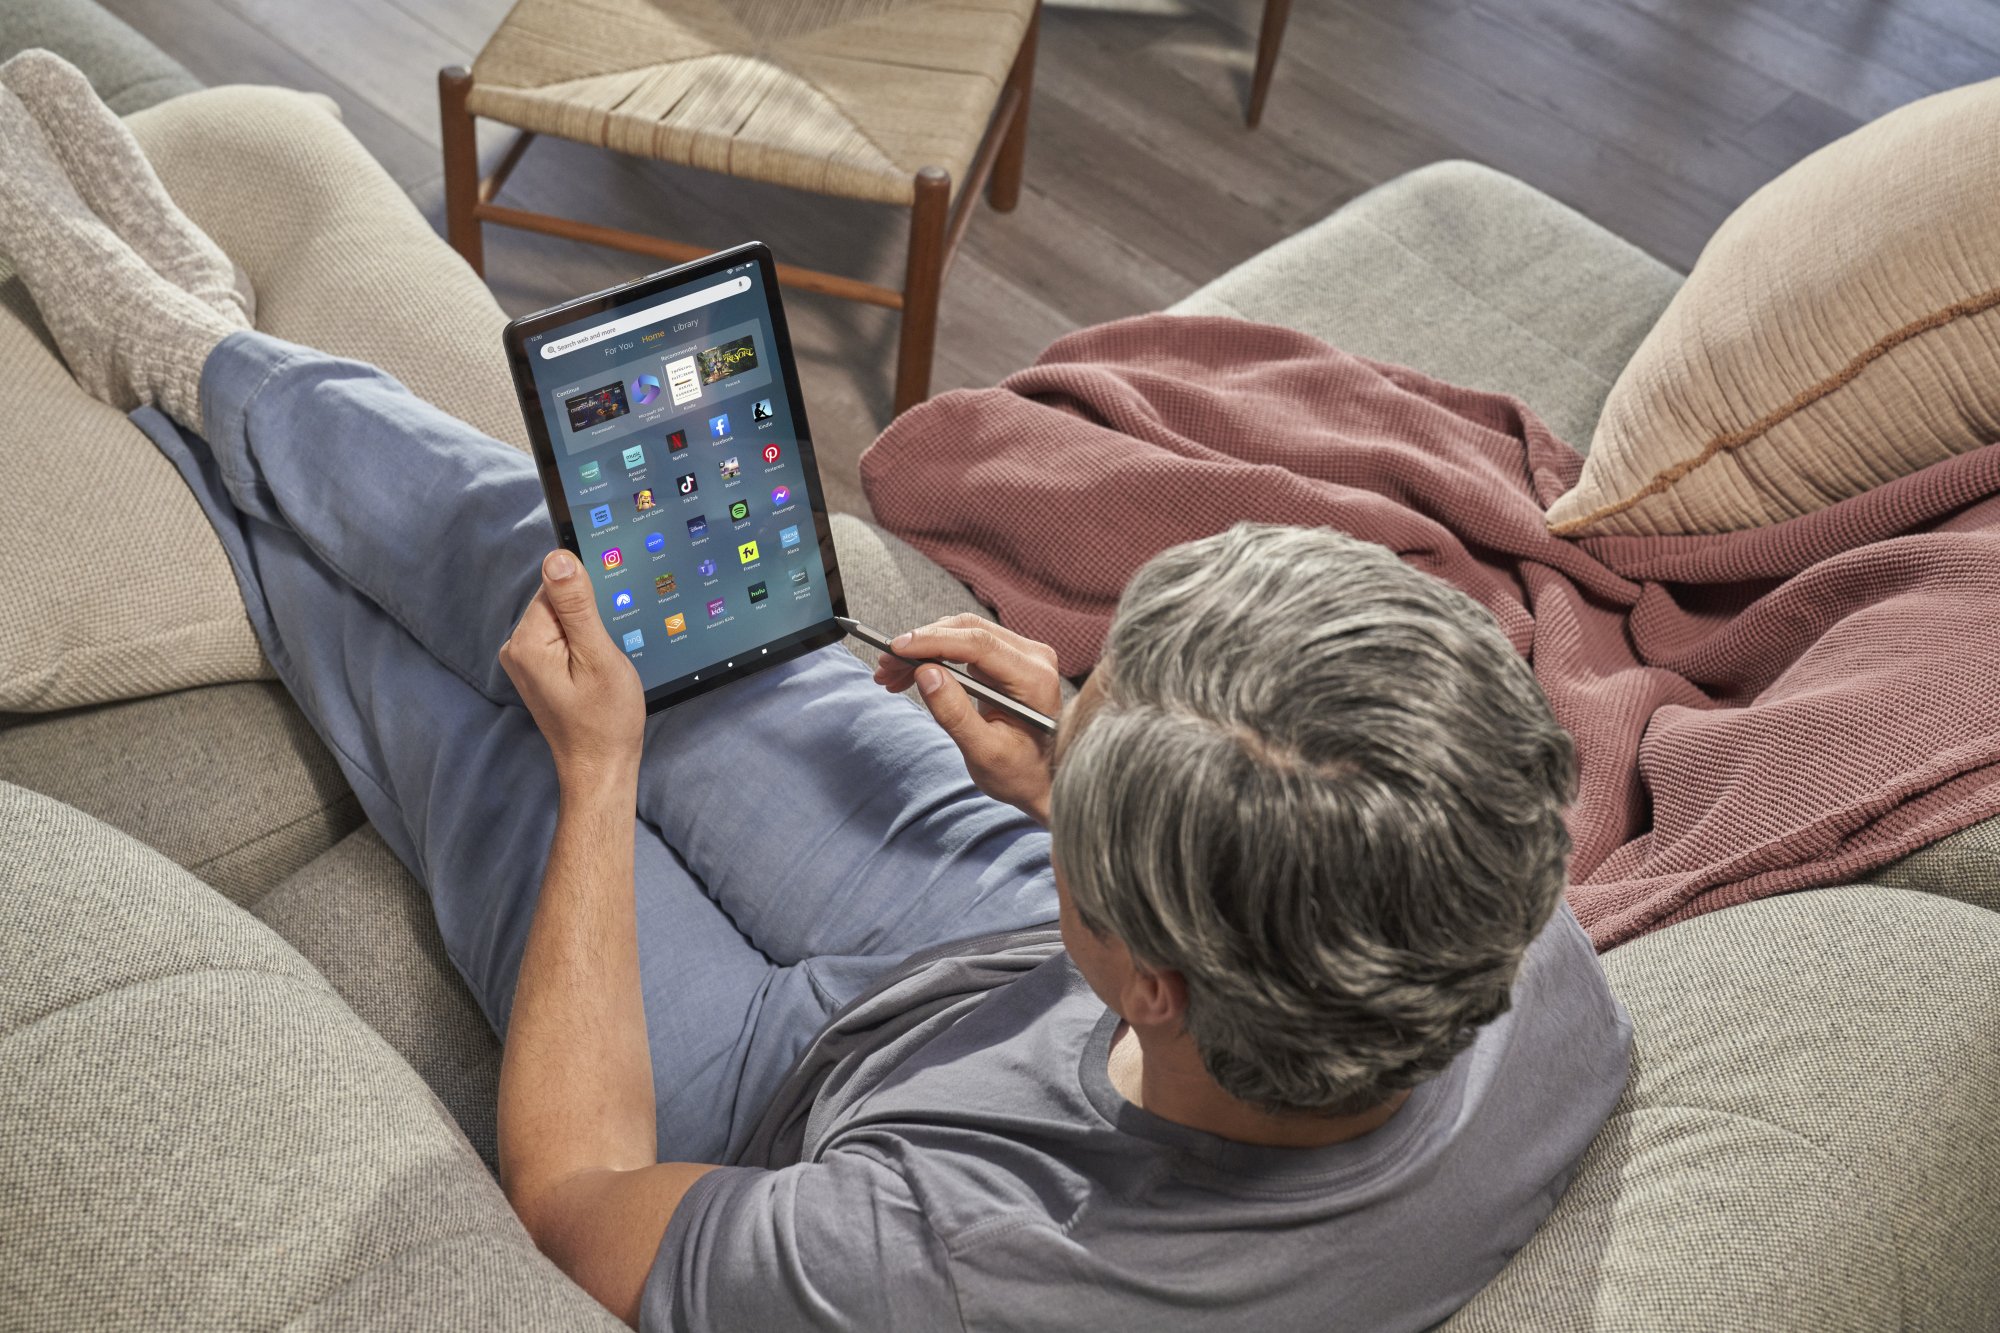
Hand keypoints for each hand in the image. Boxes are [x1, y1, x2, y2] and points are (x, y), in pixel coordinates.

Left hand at [500, 550, 645, 793]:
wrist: (601, 767)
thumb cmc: (604, 720)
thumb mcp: (598, 656)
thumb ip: (577, 606)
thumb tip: (558, 558)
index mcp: (527, 641)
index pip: (558, 587)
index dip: (591, 604)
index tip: (603, 634)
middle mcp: (516, 647)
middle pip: (559, 602)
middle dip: (589, 620)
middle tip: (603, 658)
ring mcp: (524, 660)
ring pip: (563, 620)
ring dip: (588, 636)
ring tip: (598, 671)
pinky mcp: (536, 669)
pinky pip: (561, 638)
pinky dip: (582, 649)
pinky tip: (592, 674)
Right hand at [874, 614, 1060, 823]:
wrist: (1043, 780)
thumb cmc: (1020, 773)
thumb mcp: (984, 753)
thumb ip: (955, 713)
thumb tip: (925, 673)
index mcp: (1034, 679)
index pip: (978, 643)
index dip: (932, 641)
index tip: (895, 649)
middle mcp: (1033, 657)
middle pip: (968, 630)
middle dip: (921, 644)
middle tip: (885, 667)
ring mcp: (1021, 655)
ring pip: (962, 634)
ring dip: (924, 649)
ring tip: (891, 675)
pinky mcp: (1007, 659)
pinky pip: (965, 646)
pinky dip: (935, 657)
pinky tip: (910, 675)